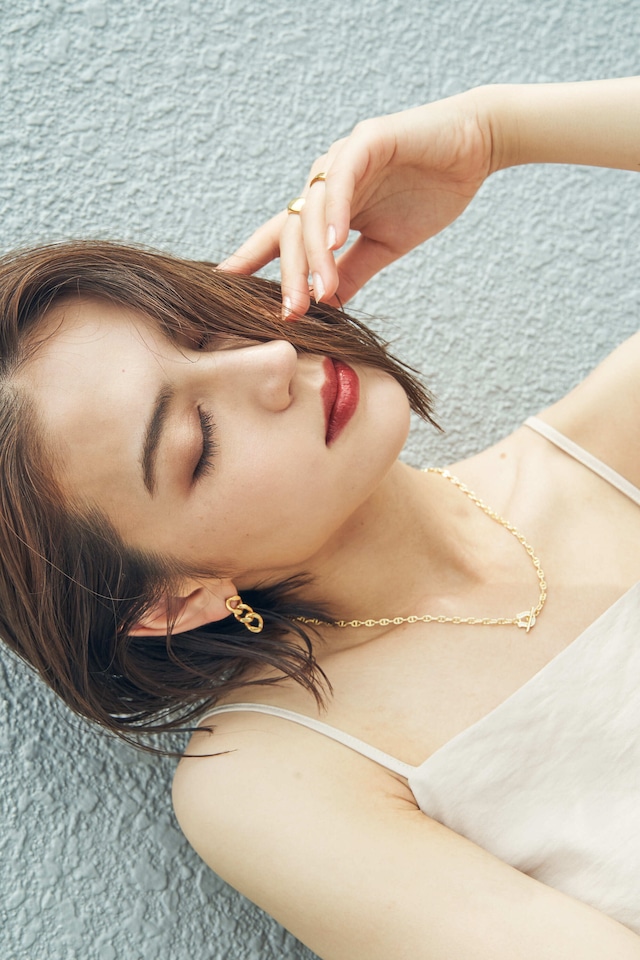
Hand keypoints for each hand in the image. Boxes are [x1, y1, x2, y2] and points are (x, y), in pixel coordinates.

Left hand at [220, 87, 495, 316]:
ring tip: (319, 290)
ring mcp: (343, 159)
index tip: (228, 288)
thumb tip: (326, 307)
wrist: (476, 148)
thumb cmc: (431, 193)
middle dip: (289, 276)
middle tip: (291, 313)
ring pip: (313, 210)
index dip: (253, 259)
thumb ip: (353, 271)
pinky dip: (336, 211)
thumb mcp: (386, 246)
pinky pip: (342, 179)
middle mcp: (326, 182)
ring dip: (314, 255)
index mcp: (327, 207)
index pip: (282, 237)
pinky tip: (335, 241)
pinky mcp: (367, 140)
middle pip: (292, 231)